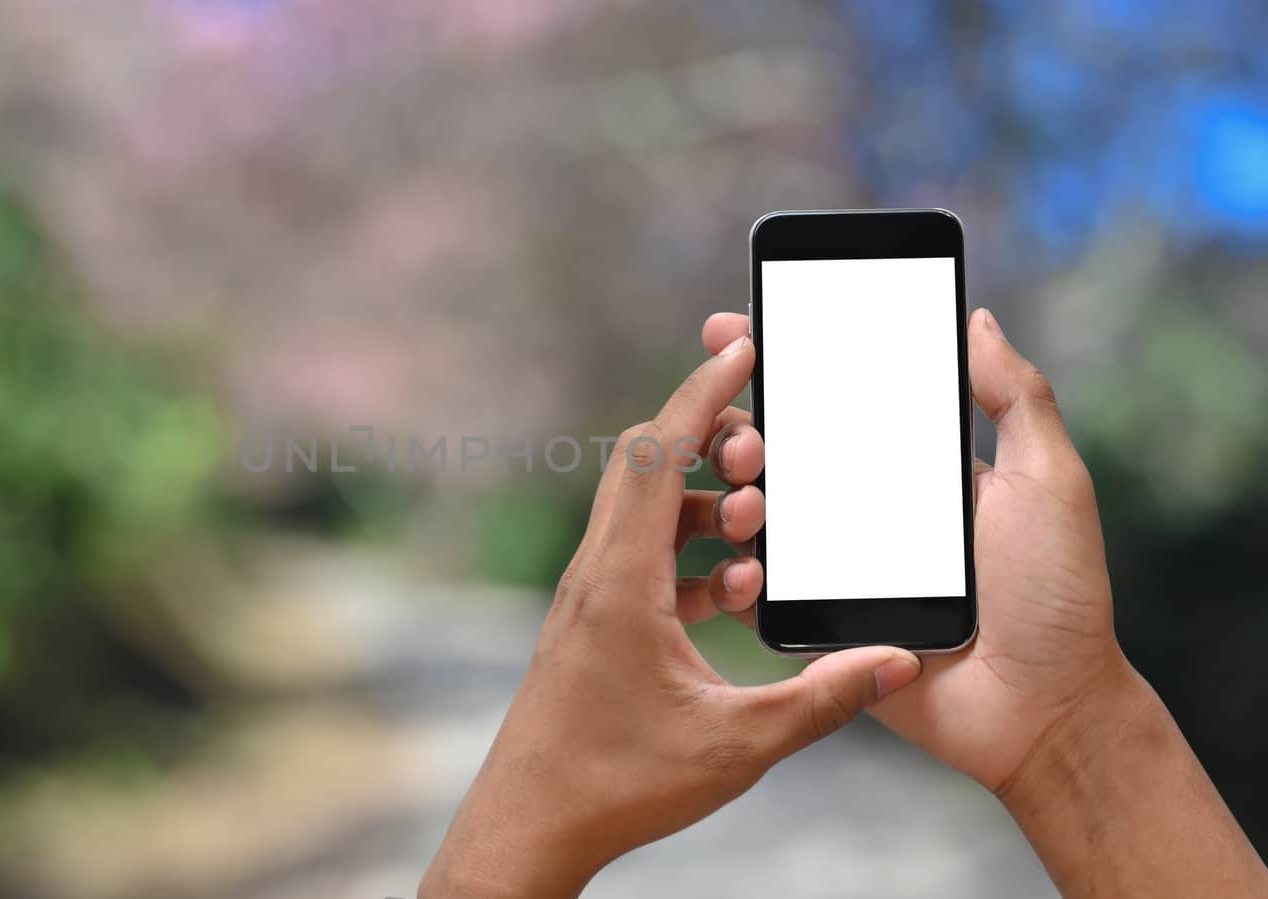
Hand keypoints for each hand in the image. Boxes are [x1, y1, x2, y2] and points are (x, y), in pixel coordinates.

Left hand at [421, 334, 922, 898]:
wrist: (529, 825)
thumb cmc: (616, 783)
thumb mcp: (735, 743)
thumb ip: (821, 700)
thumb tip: (896, 662)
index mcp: (620, 581)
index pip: (655, 454)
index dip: (703, 393)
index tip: (745, 347)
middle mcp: (595, 573)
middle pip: (645, 467)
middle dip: (711, 443)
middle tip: (767, 451)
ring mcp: (589, 596)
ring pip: (644, 514)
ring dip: (702, 508)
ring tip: (755, 534)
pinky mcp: (593, 623)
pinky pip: (642, 559)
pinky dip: (688, 556)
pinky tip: (733, 594)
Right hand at [699, 308, 1130, 794]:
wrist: (1041, 709)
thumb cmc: (1057, 597)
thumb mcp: (1050, 482)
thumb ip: (1017, 398)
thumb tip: (978, 318)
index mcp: (914, 468)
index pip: (839, 397)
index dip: (786, 359)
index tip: (738, 326)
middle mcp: (864, 509)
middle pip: (780, 449)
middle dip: (740, 426)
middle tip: (743, 432)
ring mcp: (834, 565)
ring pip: (756, 512)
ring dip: (734, 490)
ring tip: (746, 490)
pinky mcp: (817, 621)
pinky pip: (760, 587)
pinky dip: (738, 566)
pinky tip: (742, 551)